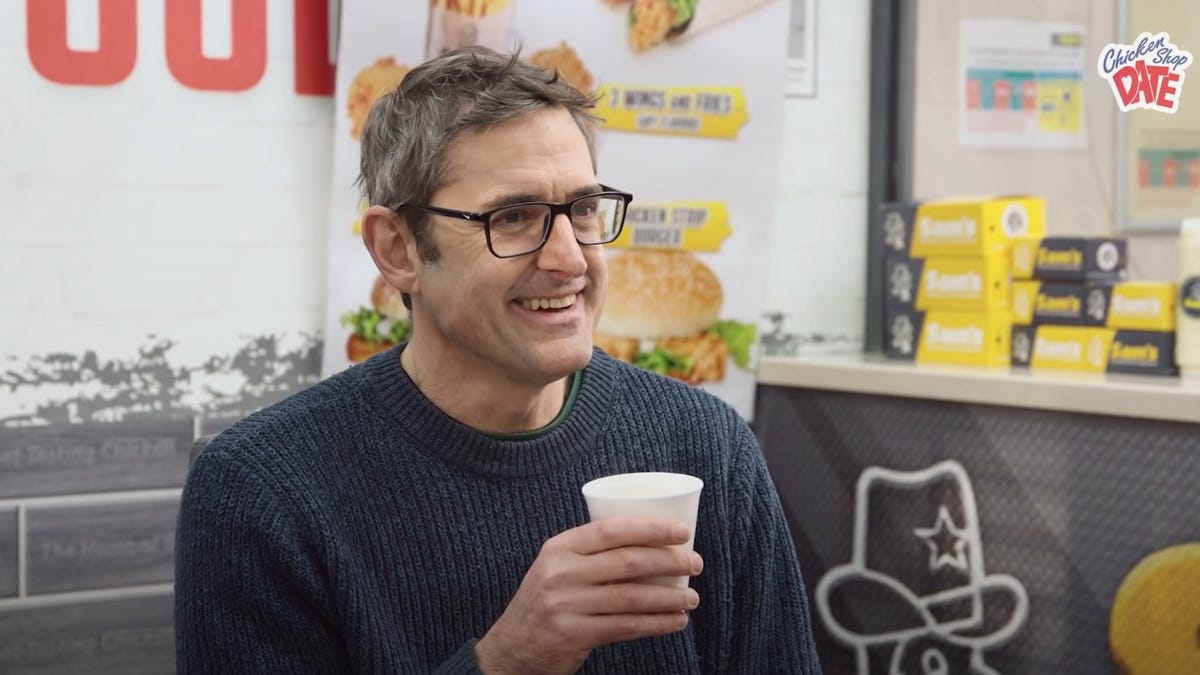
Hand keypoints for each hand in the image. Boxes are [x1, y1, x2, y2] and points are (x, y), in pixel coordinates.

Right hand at [473, 516, 703, 674]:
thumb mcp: (557, 567)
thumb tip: (653, 543)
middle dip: (669, 561)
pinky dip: (657, 623)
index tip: (682, 531)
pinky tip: (675, 622)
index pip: (612, 529)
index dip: (651, 528)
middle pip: (628, 561)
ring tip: (692, 598)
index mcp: (560, 547)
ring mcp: (565, 604)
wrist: (511, 648)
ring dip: (670, 597)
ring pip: (632, 596)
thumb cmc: (546, 602)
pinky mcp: (573, 634)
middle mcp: (561, 572)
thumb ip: (592, 555)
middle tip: (695, 564)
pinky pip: (627, 627)